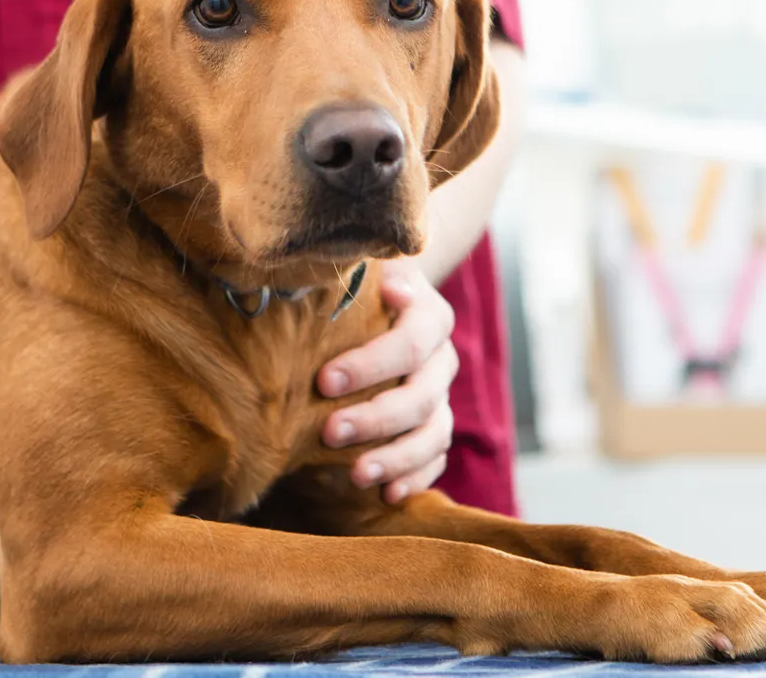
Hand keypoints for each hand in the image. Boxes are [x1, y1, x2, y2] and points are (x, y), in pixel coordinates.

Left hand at [319, 258, 457, 502]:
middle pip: (422, 395)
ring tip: (357, 476)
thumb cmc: (357, 287)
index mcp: (429, 315)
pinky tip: (386, 494)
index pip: (411, 341)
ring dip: (397, 457)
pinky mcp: (436, 425)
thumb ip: (353, 275)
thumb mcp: (357, 271)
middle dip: (375, 418)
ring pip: (435, 432)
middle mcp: (442, 358)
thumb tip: (363, 283)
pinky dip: (415, 478)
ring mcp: (442, 395)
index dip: (371, 364)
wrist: (385, 297)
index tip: (323, 380)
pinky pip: (436, 457)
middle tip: (328, 433)